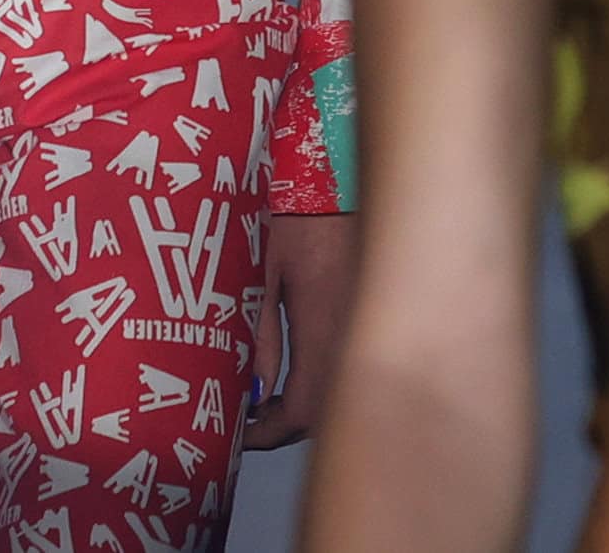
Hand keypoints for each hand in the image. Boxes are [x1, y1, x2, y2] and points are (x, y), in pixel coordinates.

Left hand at [246, 211, 356, 448]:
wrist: (336, 175)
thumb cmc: (293, 214)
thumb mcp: (264, 271)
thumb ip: (261, 334)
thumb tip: (256, 391)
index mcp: (322, 332)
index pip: (303, 414)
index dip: (270, 433)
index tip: (242, 432)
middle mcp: (351, 338)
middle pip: (324, 410)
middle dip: (285, 423)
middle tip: (248, 417)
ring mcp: (363, 326)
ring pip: (336, 389)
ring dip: (303, 402)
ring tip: (263, 396)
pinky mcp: (366, 312)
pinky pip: (344, 363)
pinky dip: (318, 379)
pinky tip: (292, 368)